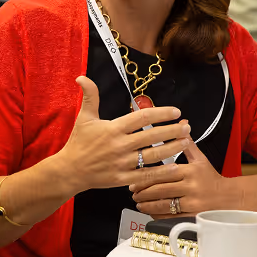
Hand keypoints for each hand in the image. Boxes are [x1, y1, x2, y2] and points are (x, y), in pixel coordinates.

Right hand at [52, 77, 191, 193]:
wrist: (69, 170)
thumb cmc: (78, 143)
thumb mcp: (84, 117)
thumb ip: (90, 96)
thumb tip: (82, 76)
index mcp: (113, 128)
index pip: (142, 117)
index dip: (161, 113)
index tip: (176, 111)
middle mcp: (120, 145)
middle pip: (152, 136)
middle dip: (173, 130)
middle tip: (187, 126)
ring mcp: (122, 163)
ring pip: (153, 155)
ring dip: (172, 148)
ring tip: (187, 142)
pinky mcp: (122, 179)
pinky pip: (146, 175)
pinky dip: (162, 172)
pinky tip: (176, 167)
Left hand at [129, 138, 230, 217]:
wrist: (230, 198)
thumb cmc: (211, 178)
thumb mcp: (200, 159)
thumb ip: (187, 144)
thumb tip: (181, 124)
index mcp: (190, 171)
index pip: (163, 173)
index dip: (146, 177)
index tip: (134, 180)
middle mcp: (191, 187)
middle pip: (161, 190)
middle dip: (143, 192)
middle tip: (133, 192)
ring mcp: (192, 204)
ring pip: (164, 205)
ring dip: (148, 205)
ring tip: (139, 203)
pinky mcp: (193, 217)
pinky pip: (171, 217)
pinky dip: (158, 216)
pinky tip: (150, 213)